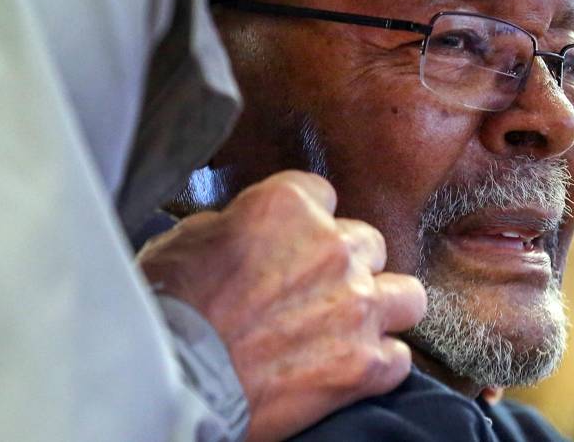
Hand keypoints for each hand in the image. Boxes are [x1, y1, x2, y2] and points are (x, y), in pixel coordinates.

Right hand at [138, 170, 426, 441]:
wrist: (173, 379)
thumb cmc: (167, 307)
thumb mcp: (189, 238)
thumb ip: (236, 225)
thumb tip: (245, 231)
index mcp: (289, 205)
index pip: (322, 195)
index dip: (304, 223)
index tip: (289, 244)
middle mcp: (334, 247)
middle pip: (366, 244)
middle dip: (343, 266)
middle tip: (313, 292)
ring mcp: (357, 306)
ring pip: (406, 295)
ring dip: (381, 308)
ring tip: (352, 326)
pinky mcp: (365, 364)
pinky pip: (399, 358)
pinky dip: (377, 365)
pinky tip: (349, 370)